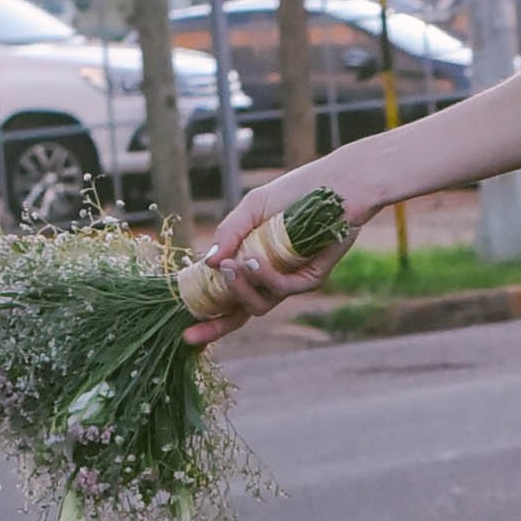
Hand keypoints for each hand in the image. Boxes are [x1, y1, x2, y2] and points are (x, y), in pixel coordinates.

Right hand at [184, 168, 365, 345]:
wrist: (334, 186)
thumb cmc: (293, 192)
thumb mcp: (252, 208)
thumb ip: (230, 234)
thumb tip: (209, 264)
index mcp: (249, 264)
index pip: (226, 301)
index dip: (208, 321)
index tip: (186, 334)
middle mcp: (268, 279)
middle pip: (241, 314)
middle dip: (217, 320)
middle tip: (208, 293)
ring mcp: (290, 282)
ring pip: (259, 306)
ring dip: (242, 288)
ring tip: (236, 264)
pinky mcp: (311, 280)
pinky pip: (282, 289)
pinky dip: (265, 277)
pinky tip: (257, 259)